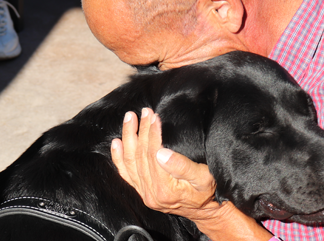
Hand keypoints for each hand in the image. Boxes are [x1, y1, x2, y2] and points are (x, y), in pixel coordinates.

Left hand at [111, 108, 272, 240]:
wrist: (205, 211)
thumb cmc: (206, 192)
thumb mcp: (203, 178)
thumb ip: (182, 166)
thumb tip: (161, 152)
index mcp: (164, 188)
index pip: (152, 154)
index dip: (152, 133)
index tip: (154, 117)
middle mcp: (150, 192)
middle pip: (140, 155)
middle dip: (141, 130)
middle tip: (144, 112)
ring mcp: (143, 193)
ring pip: (130, 161)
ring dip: (128, 138)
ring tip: (130, 119)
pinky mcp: (141, 191)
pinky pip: (125, 173)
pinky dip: (118, 157)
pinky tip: (116, 143)